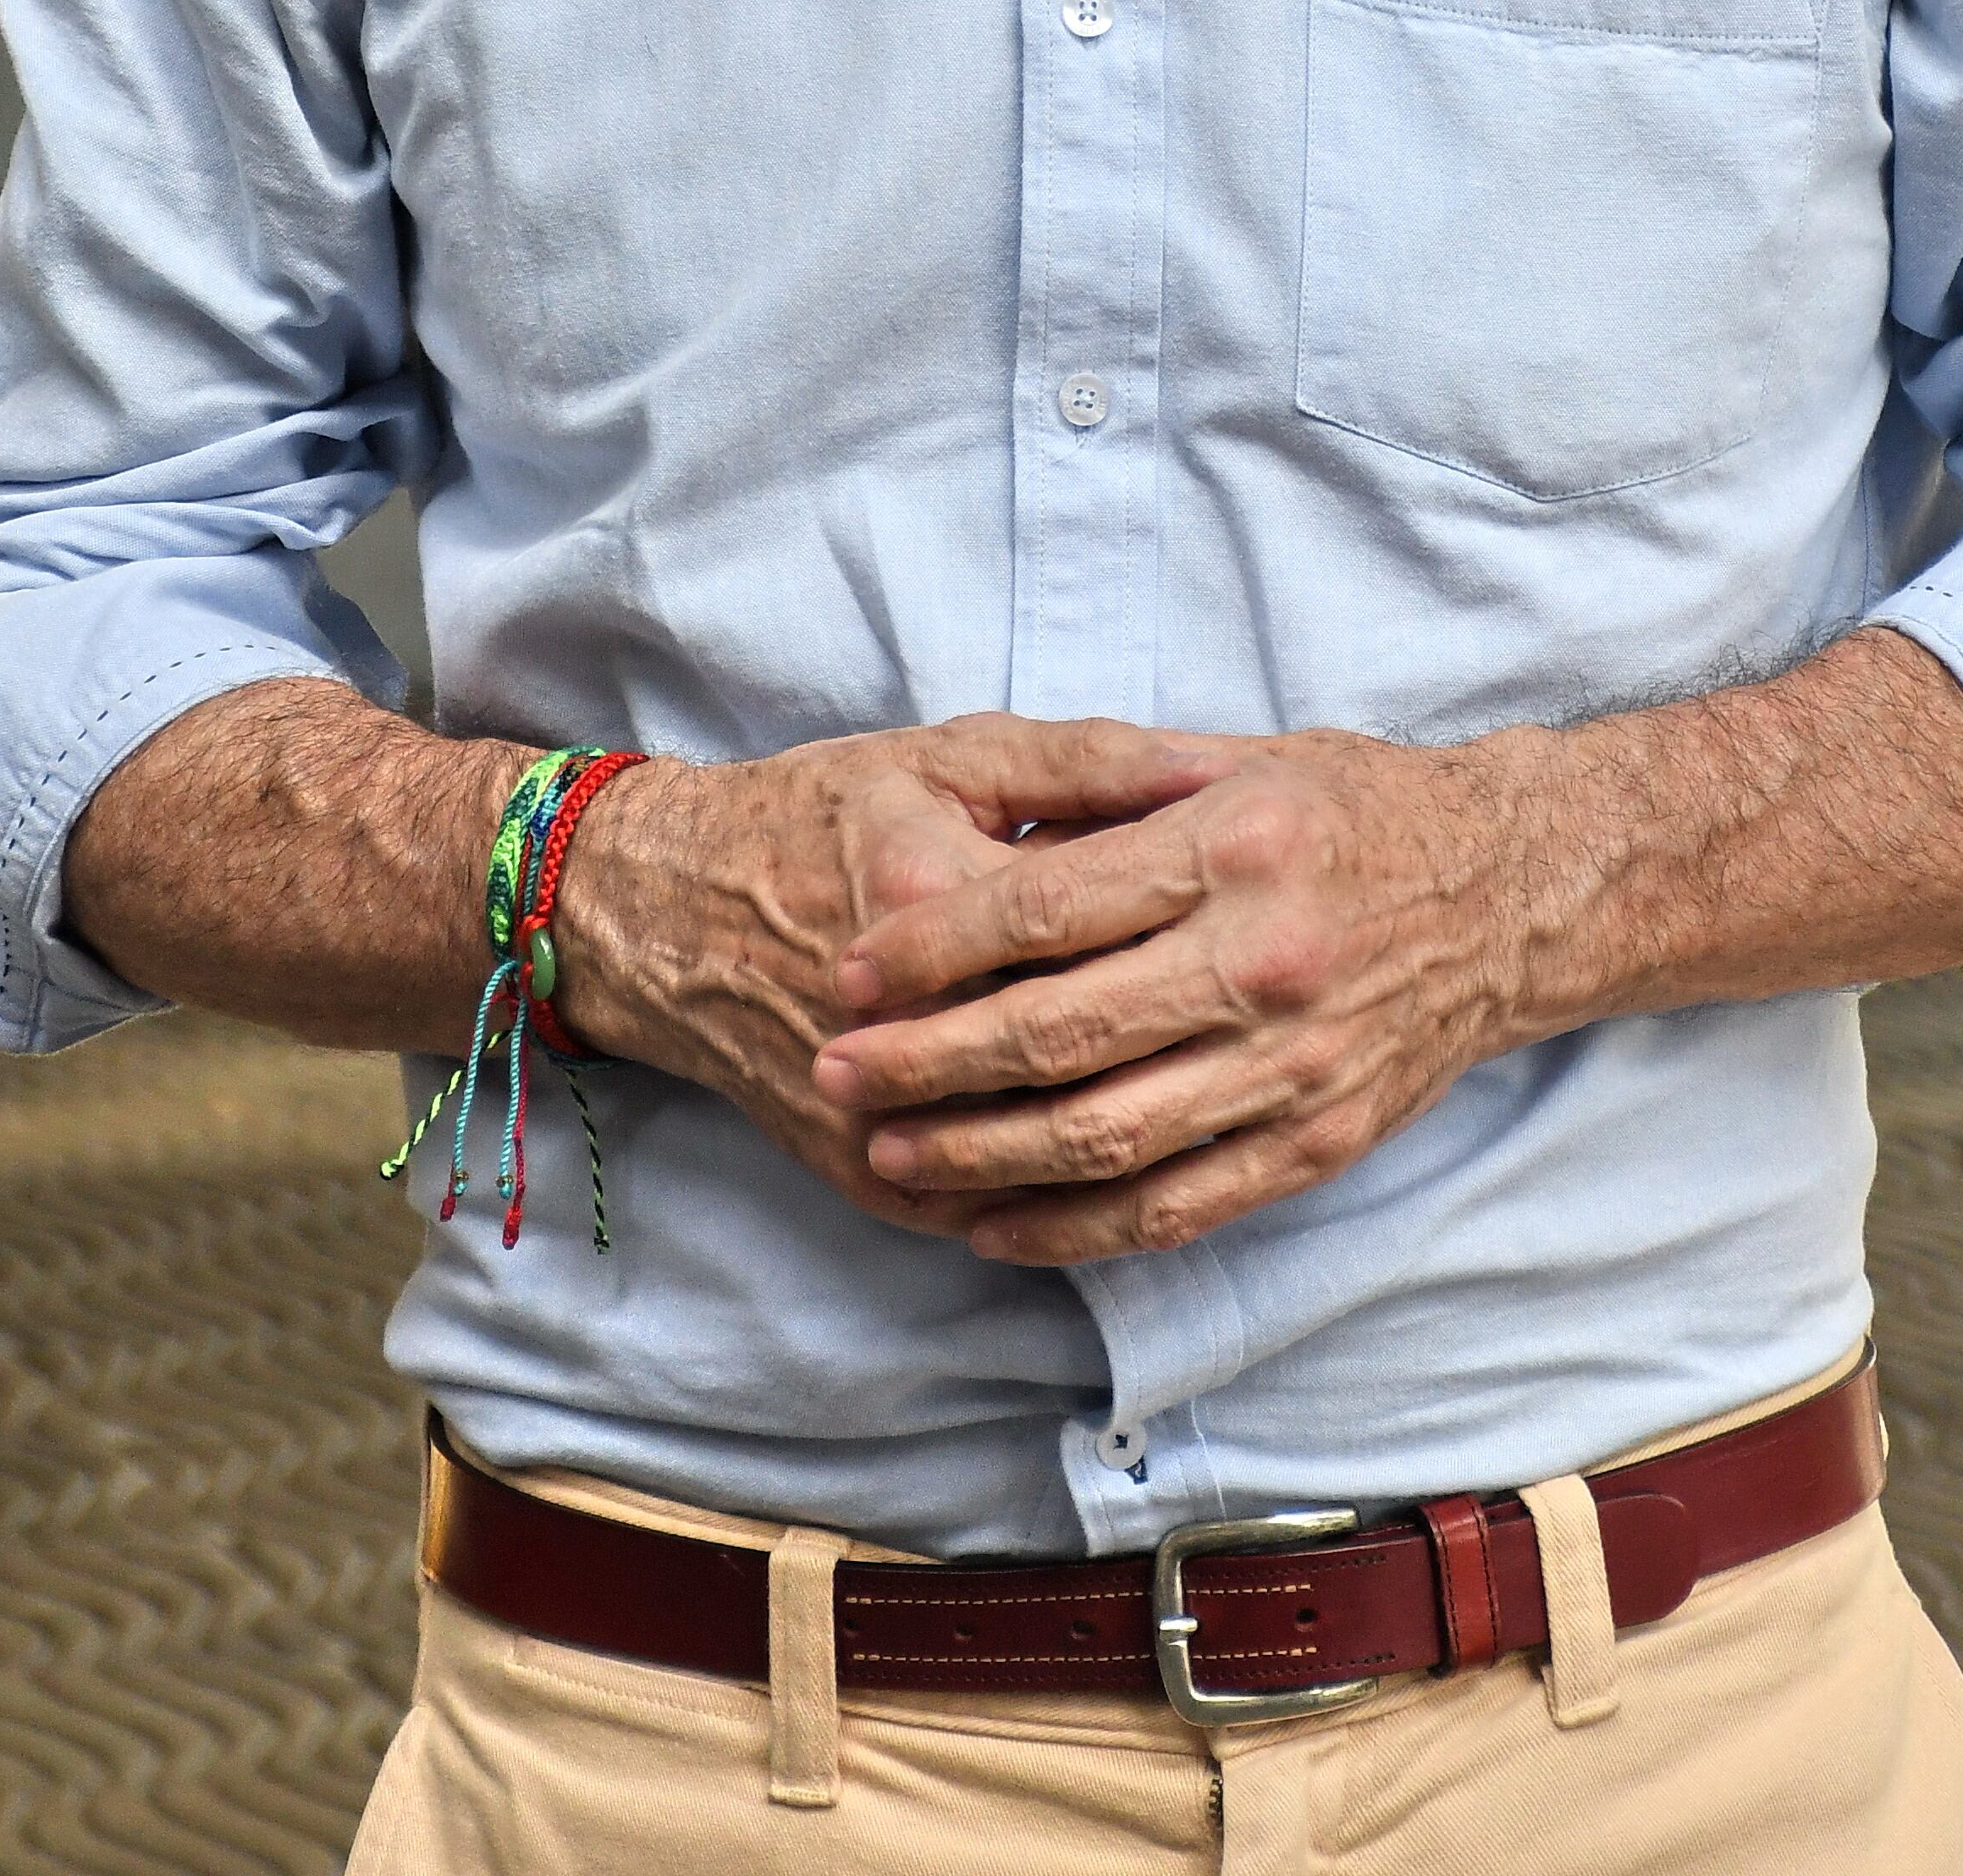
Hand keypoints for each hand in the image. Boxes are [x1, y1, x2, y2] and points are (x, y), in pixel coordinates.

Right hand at [549, 712, 1232, 1238]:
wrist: (673, 919)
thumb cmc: (827, 813)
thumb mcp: (957, 753)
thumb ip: (1093, 762)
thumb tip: (1223, 770)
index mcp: (932, 893)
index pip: (1104, 926)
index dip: (1203, 919)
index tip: (1282, 907)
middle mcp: (908, 1020)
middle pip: (1090, 1048)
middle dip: (1198, 1036)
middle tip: (1289, 1011)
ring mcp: (888, 1119)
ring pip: (1056, 1147)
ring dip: (1164, 1127)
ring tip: (1244, 1087)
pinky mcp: (874, 1181)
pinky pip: (1005, 1209)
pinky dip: (1088, 1198)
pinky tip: (1169, 1158)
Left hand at [805, 723, 1571, 1263]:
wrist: (1510, 894)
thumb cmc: (1359, 811)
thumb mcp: (1244, 759)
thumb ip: (1119, 791)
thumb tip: (983, 829)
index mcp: (1232, 846)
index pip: (1046, 908)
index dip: (933, 947)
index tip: (851, 969)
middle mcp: (1260, 960)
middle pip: (1057, 1033)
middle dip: (925, 1061)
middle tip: (835, 1071)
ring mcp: (1292, 1064)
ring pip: (1103, 1138)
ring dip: (979, 1157)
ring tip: (892, 1153)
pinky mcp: (1316, 1141)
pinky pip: (1173, 1206)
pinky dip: (1073, 1229)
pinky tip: (995, 1224)